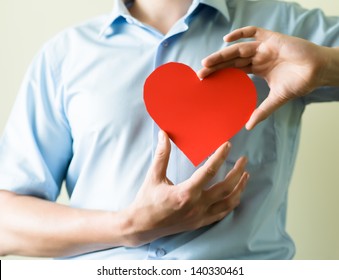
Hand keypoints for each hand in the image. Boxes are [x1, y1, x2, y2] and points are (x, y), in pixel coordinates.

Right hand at [124, 130, 248, 245]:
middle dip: (237, 172)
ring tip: (245, 176)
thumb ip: (162, 155)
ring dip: (239, 189)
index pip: (208, 172)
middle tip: (244, 160)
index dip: (220, 157)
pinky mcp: (200, 223)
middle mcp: (196, 206)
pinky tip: (235, 195)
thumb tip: (164, 135)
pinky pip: (222, 214)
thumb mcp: (153, 176)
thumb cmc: (147, 200)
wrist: (142, 226)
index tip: (228, 145)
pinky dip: (231, 203)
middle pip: (225, 188)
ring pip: (228, 203)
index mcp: (185, 193)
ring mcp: (200, 216)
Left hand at [198, 26, 329, 128]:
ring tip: (207, 63)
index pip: (235, 70)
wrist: (319, 71)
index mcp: (258, 69)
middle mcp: (259, 57)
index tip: (207, 81)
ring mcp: (264, 47)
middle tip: (201, 74)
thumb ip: (263, 111)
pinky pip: (254, 32)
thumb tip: (249, 126)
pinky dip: (240, 33)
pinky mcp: (272, 38)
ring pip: (238, 49)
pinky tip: (226, 40)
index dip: (221, 74)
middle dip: (216, 66)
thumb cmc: (300, 82)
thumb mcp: (277, 98)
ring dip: (222, 54)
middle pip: (232, 60)